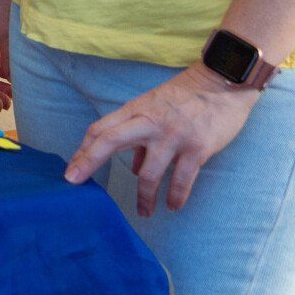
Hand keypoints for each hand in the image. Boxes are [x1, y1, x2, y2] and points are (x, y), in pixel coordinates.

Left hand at [64, 65, 258, 215]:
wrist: (222, 82)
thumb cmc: (186, 96)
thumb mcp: (156, 108)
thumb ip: (141, 137)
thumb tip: (134, 168)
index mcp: (137, 110)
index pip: (102, 129)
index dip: (84, 150)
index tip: (72, 170)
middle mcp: (150, 122)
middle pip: (110, 141)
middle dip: (89, 162)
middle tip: (74, 184)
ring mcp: (173, 136)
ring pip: (147, 173)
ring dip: (143, 198)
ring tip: (144, 212)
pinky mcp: (198, 148)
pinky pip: (181, 180)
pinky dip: (175, 197)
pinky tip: (172, 206)